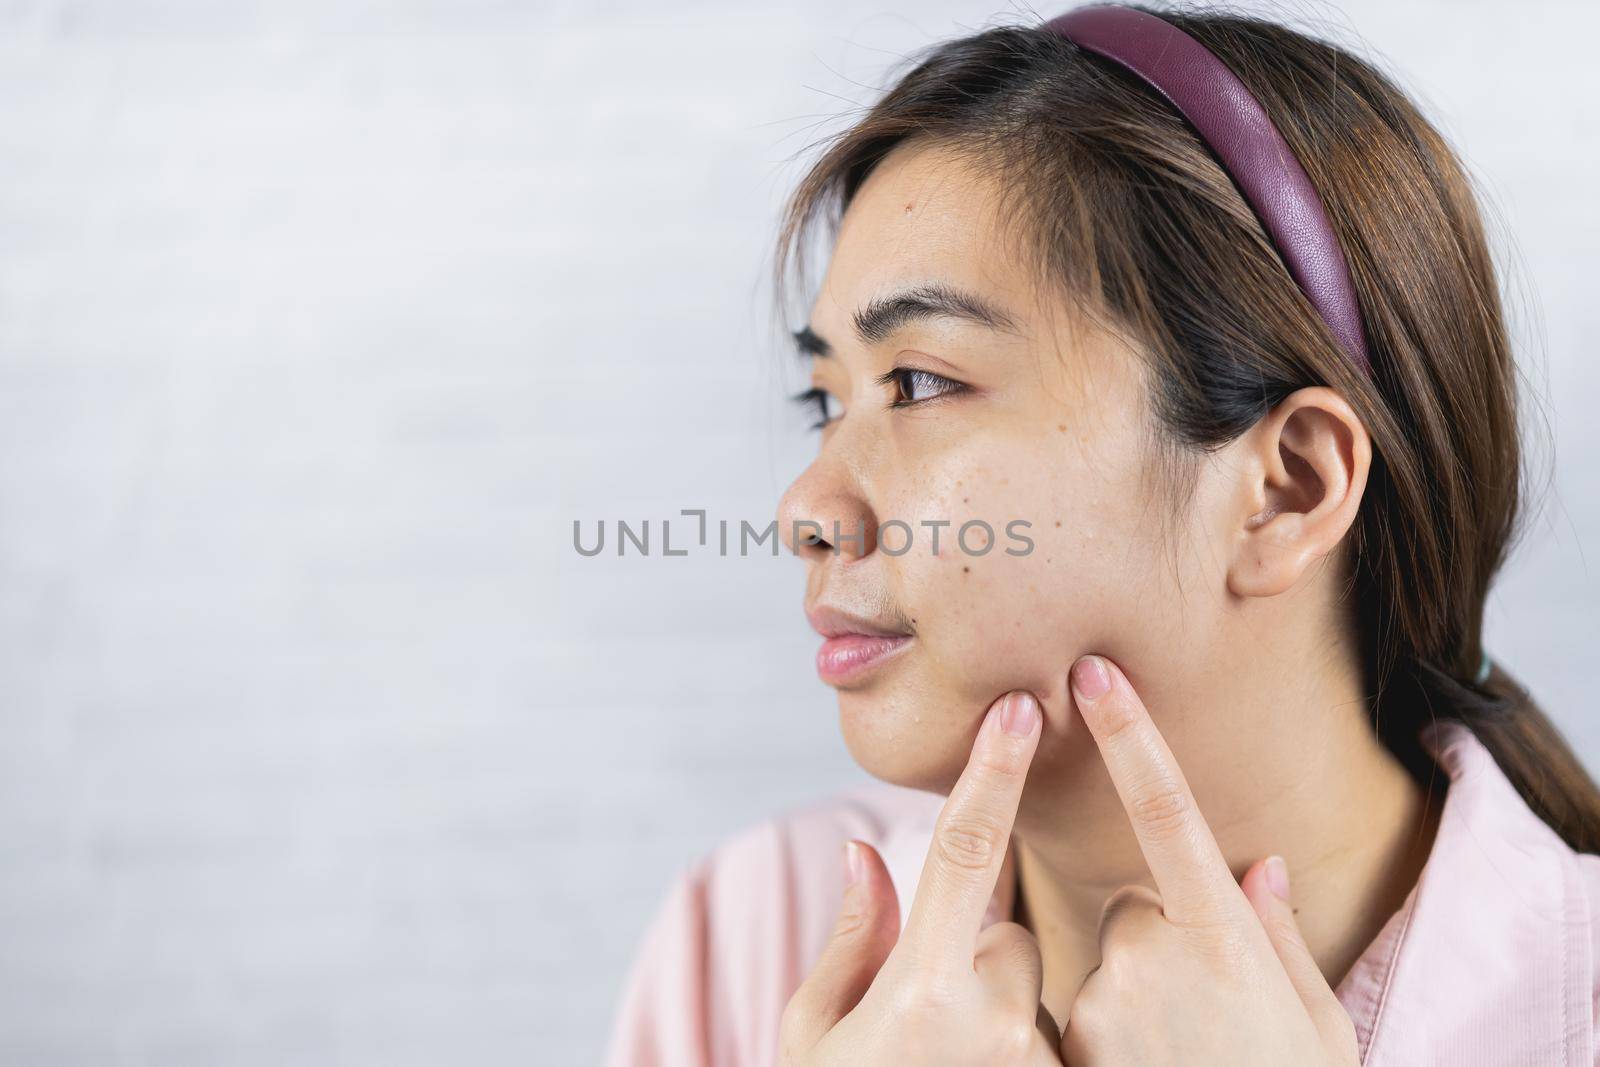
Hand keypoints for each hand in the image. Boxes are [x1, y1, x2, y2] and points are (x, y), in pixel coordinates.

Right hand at [779, 690, 1061, 1064]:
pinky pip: (1050, 1038)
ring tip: (949, 1062)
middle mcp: (996, 1022)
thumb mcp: (816, 1028)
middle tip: (924, 1017)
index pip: (965, 853)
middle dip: (974, 949)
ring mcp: (1039, 1062)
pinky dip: (1017, 1048)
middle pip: (1006, 932)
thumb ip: (851, 937)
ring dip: (997, 1004)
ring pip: (1028, 985)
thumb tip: (863, 851)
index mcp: (925, 990)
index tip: (1017, 711)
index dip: (993, 774)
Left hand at [1058, 654, 1359, 1065]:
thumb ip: (1277, 938)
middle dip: (1158, 937)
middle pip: (1134, 906)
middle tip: (1205, 1012)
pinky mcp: (1068, 1045)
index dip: (1131, 736)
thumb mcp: (1312, 1024)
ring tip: (1176, 1055)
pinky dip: (1105, 1032)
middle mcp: (1150, 961)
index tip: (1093, 673)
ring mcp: (1101, 1006)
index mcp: (1220, 939)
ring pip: (1106, 962)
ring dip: (1131, 992)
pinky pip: (1079, 1009)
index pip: (1165, 814)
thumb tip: (1256, 866)